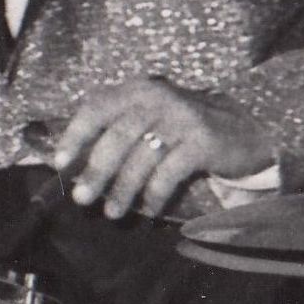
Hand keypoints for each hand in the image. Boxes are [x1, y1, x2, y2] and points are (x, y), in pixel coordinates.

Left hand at [43, 75, 270, 220]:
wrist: (244, 133)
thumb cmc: (182, 131)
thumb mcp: (148, 120)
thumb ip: (114, 132)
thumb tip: (70, 164)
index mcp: (136, 90)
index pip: (96, 107)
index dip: (75, 135)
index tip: (59, 163)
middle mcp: (157, 97)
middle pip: (117, 136)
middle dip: (97, 171)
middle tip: (82, 198)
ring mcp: (182, 117)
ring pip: (142, 157)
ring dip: (124, 189)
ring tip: (113, 213)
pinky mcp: (203, 140)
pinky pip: (169, 172)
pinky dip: (156, 194)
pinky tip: (150, 211)